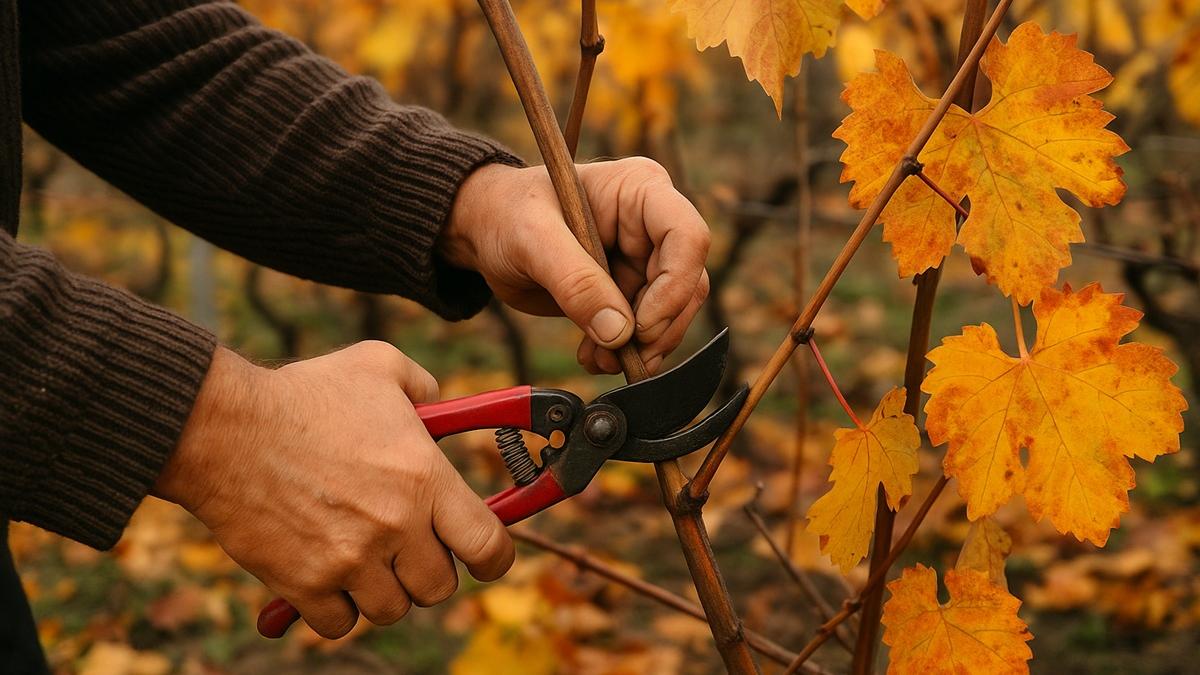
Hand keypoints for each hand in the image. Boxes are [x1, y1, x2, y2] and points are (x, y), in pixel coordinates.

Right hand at [155, 343, 512, 637]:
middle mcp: (395, 526)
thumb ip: (424, 387)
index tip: (484, 555)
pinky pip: (339, 623)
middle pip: (440, 587)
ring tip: (363, 556)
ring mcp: (350, 559)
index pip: (489, 545)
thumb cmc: (302, 394)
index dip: (494, 556)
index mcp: (424, 478)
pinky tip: (326, 573)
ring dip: (383, 590)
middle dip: (427, 569)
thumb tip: (443, 405)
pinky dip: (335, 607)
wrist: (223, 428)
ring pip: (392, 609)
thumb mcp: (378, 366)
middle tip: (406, 546)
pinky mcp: (304, 584)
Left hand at [442, 158, 710, 373]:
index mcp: (640, 190)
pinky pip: (645, 328)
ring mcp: (643, 258)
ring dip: (641, 346)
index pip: (688, 237)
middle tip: (619, 355)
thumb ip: (575, 282)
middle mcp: (651, 223)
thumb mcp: (532, 240)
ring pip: (671, 312)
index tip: (640, 326)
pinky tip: (593, 355)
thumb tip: (619, 333)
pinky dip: (624, 350)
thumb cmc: (507, 215)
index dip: (674, 286)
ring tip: (597, 359)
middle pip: (686, 282)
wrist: (486, 231)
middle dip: (657, 327)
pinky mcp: (628, 289)